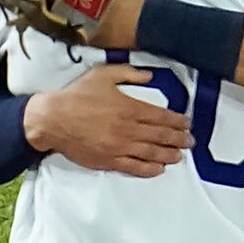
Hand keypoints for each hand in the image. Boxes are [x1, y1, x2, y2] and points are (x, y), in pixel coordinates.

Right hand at [24, 67, 192, 175]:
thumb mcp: (103, 75)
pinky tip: (159, 168)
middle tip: (190, 141)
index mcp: (129, 108)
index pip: (161, 116)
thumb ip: (129, 74)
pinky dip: (149, 169)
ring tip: (180, 155)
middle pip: (161, 136)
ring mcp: (119, 147)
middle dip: (179, 139)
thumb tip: (149, 76)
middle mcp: (128, 129)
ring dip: (169, 154)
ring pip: (152, 153)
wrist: (52, 119)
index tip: (187, 123)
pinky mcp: (109, 160)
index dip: (177, 121)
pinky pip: (134, 167)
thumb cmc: (76, 96)